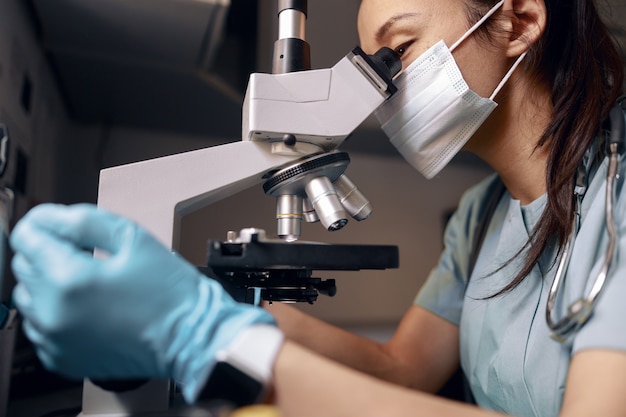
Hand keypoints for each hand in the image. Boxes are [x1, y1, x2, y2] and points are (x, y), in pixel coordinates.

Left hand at [10, 203, 276, 400]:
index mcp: (68, 279)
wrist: (191, 339)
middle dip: (48, 252)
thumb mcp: (132, 238)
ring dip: (48, 283)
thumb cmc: (169, 291)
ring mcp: (54, 341)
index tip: (62, 225)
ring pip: (28, 298)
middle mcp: (52, 314)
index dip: (44, 224)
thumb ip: (82, 220)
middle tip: (85, 252)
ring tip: (88, 281)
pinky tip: (87, 307)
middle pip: (23, 266)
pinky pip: (40, 327)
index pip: (26, 237)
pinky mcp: (61, 359)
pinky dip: (55, 313)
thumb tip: (47, 217)